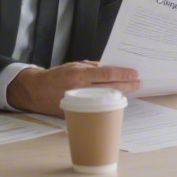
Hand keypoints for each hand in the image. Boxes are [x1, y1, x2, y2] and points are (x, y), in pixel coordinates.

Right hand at [6, 62, 140, 116]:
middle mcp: (80, 88)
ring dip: (120, 94)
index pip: (107, 74)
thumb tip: (110, 68)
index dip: (123, 75)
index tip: (135, 74)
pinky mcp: (77, 112)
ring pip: (106, 99)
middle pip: (110, 88)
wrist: (37, 91)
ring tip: (130, 90)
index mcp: (80, 74)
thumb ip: (92, 67)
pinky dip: (106, 103)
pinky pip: (96, 107)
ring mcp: (80, 102)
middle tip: (138, 83)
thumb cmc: (57, 76)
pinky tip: (114, 100)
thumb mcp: (74, 65)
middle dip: (127, 86)